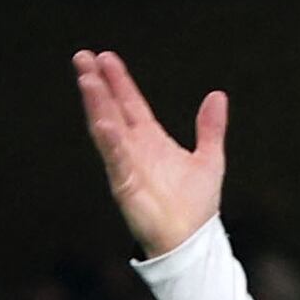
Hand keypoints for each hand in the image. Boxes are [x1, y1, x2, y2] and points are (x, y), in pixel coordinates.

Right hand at [73, 50, 227, 258]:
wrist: (193, 242)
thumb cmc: (196, 206)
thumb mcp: (209, 159)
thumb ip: (210, 128)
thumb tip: (217, 95)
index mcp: (151, 141)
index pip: (130, 104)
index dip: (119, 82)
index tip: (105, 58)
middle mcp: (134, 149)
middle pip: (111, 109)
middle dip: (97, 84)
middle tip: (82, 57)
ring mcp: (127, 166)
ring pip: (107, 129)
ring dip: (96, 105)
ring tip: (87, 80)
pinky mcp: (126, 186)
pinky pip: (116, 160)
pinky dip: (110, 141)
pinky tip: (103, 122)